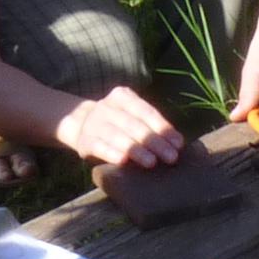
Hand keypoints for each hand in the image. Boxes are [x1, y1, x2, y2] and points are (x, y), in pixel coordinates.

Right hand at [55, 86, 180, 168]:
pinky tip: (123, 161)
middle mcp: (106, 107)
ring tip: (152, 162)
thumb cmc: (118, 122)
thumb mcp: (132, 114)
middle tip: (171, 157)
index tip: (178, 144)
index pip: (146, 111)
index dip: (162, 127)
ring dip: (135, 149)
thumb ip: (151, 125)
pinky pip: (100, 147)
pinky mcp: (84, 141)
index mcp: (122, 96)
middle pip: (134, 125)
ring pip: (117, 136)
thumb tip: (177, 143)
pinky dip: (112, 153)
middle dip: (154, 142)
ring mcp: (94, 123)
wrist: (80, 124)